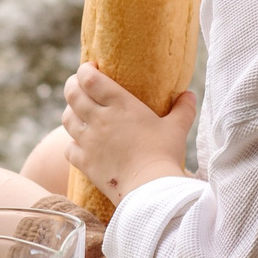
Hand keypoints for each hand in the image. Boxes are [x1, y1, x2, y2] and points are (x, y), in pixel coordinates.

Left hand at [62, 66, 193, 206]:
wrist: (150, 188)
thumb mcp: (177, 128)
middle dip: (72, 85)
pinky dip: (71, 144)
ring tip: (78, 111)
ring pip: (67, 119)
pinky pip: (68, 148)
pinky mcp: (85, 162)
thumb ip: (183, 109)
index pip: (90, 79)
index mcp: (120, 104)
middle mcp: (100, 119)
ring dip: (70, 112)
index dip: (85, 70)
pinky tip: (79, 144)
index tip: (90, 68)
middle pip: (73, 94)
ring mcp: (89, 141)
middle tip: (78, 84)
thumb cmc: (164, 154)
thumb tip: (190, 94)